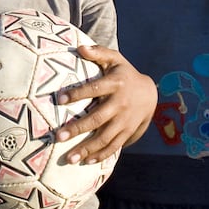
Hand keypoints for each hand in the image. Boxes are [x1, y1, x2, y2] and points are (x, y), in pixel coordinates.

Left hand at [54, 46, 156, 163]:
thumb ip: (98, 52)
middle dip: (78, 128)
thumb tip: (80, 47)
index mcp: (115, 83)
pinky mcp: (128, 132)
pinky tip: (86, 161)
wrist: (150, 92)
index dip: (77, 93)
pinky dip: (101, 155)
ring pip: (105, 137)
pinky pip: (114, 146)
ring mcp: (125, 121)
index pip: (94, 88)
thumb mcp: (115, 59)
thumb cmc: (123, 73)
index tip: (59, 99)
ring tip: (70, 158)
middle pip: (98, 118)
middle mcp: (121, 104)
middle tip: (58, 136)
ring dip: (87, 148)